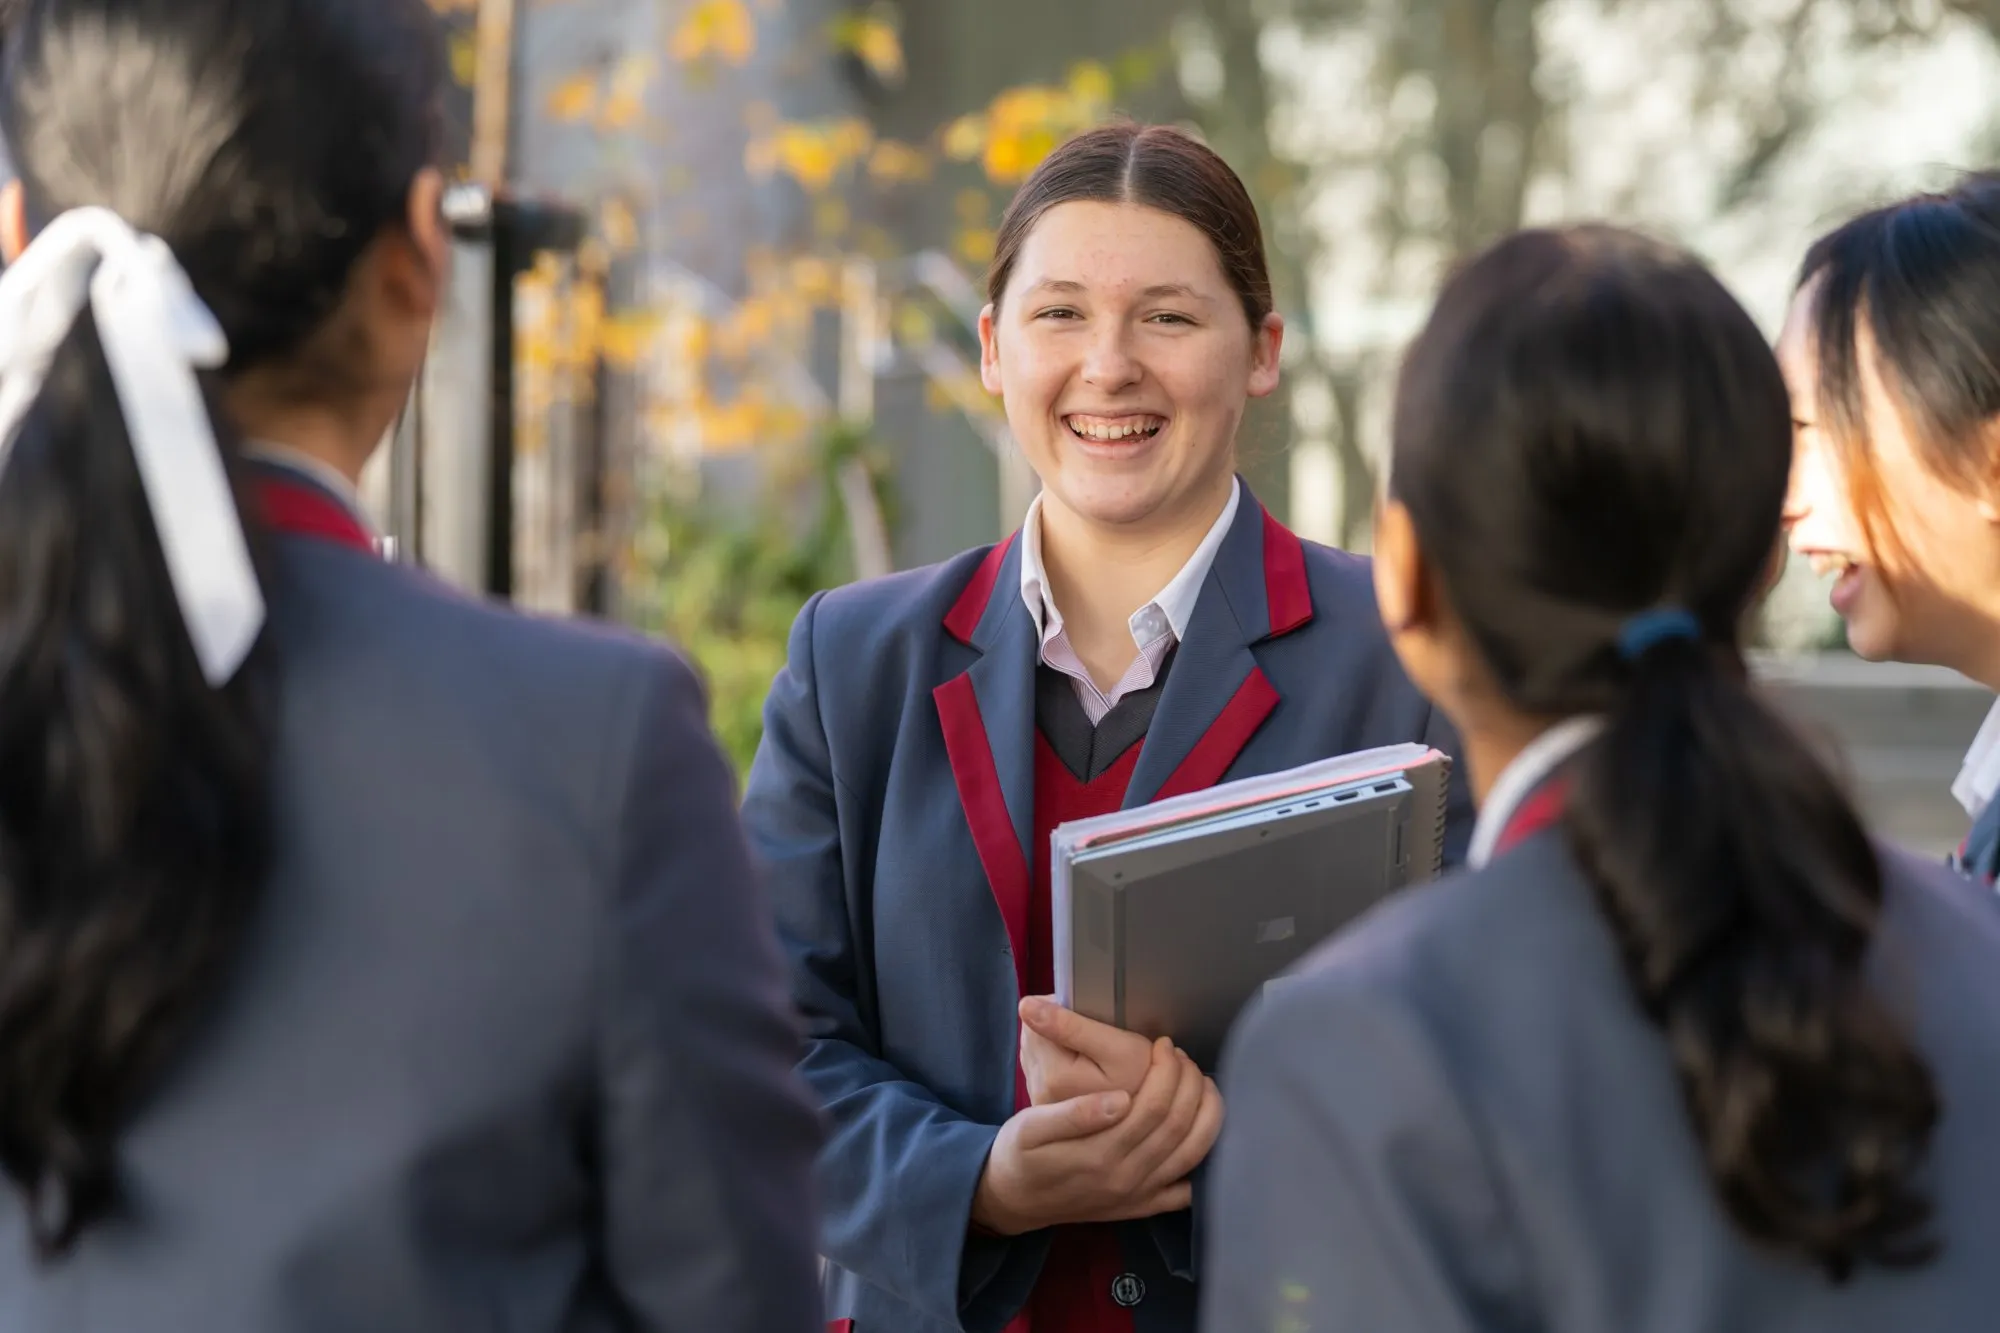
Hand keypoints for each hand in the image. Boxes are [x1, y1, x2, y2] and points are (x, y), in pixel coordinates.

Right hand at [971, 1036, 1224, 1234]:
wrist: (1013, 1200)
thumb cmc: (1020, 1154)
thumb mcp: (1030, 1127)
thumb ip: (1073, 1114)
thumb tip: (1119, 1099)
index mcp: (1100, 1154)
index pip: (1153, 1106)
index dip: (1166, 1070)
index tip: (1162, 1044)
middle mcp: (1126, 1178)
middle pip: (1178, 1124)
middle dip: (1189, 1082)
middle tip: (1182, 1056)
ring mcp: (1138, 1196)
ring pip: (1193, 1153)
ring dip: (1206, 1113)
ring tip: (1201, 1082)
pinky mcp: (1142, 1207)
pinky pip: (1188, 1190)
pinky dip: (1205, 1161)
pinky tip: (1201, 1131)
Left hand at [1018, 995, 1153, 1104]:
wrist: (1154, 1121)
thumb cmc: (1145, 1083)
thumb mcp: (1120, 1048)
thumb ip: (1073, 1025)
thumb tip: (1025, 1006)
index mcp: (1052, 1077)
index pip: (1034, 1021)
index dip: (1060, 1010)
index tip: (1090, 1019)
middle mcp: (1039, 1092)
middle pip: (1034, 1036)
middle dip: (1058, 1028)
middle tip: (1094, 1036)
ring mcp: (1041, 1100)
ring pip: (1039, 1050)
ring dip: (1060, 1044)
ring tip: (1092, 1053)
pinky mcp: (1047, 1103)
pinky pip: (1046, 1066)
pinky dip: (1063, 1060)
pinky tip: (1087, 1068)